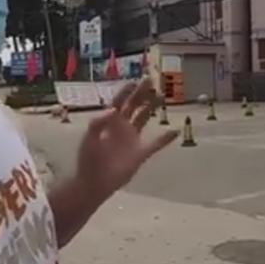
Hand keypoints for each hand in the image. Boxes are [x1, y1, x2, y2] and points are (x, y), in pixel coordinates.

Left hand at [75, 78, 178, 201]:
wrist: (94, 182)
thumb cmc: (89, 159)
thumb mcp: (90, 138)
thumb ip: (98, 123)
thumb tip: (112, 109)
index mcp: (109, 121)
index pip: (119, 102)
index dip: (127, 91)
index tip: (135, 81)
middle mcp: (122, 127)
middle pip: (134, 106)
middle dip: (142, 94)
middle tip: (152, 82)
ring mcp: (132, 139)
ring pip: (145, 119)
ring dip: (152, 108)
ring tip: (163, 97)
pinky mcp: (140, 153)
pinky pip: (156, 144)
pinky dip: (165, 138)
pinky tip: (175, 131)